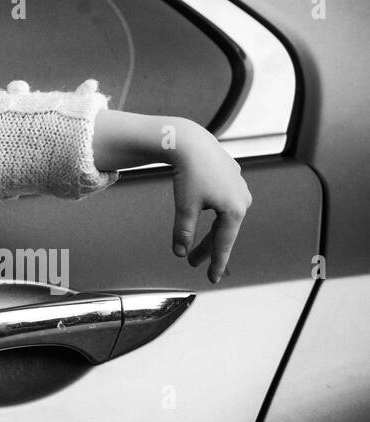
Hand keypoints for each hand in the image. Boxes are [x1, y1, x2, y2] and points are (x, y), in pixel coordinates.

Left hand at [169, 123, 252, 282]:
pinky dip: (214, 213)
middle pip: (223, 231)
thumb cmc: (188, 174)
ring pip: (224, 217)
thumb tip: (180, 253)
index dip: (217, 262)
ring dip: (212, 232)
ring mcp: (240, 188)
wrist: (191, 142)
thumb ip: (184, 231)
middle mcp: (242, 200)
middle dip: (208, 248)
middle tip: (194, 264)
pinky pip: (224, 201)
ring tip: (199, 245)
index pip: (224, 244)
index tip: (212, 279)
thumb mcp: (185, 206)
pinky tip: (207, 214)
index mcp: (234, 211)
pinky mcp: (233, 177)